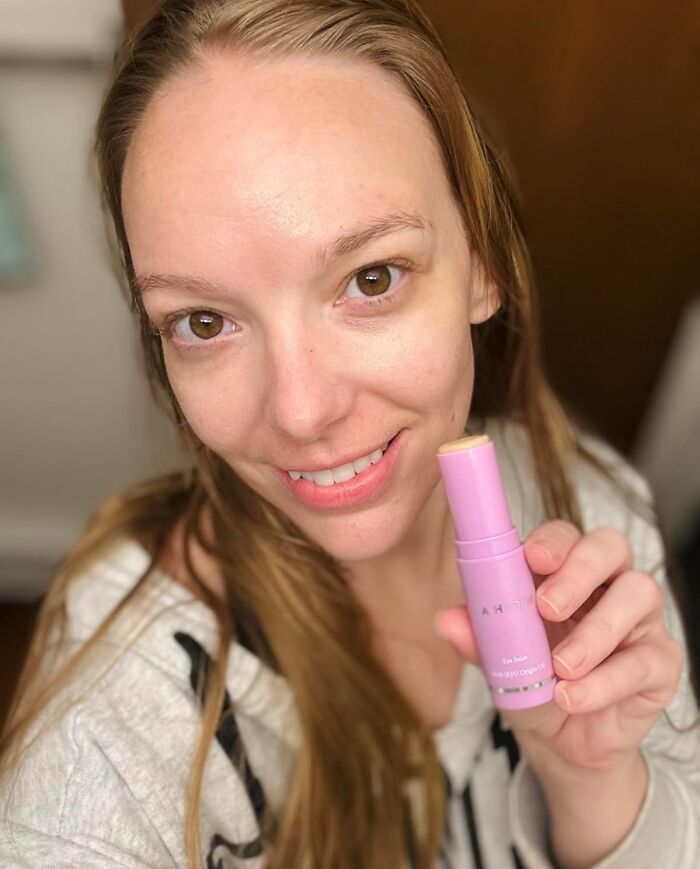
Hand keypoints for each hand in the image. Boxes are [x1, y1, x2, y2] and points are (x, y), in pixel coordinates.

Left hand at [435, 520, 684, 778]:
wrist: (562, 744)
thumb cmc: (533, 683)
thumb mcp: (500, 661)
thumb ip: (479, 637)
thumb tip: (446, 620)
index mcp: (564, 572)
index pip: (565, 536)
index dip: (552, 541)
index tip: (531, 558)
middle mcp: (607, 585)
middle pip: (610, 547)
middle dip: (579, 570)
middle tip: (546, 607)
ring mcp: (640, 620)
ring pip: (638, 594)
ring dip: (595, 631)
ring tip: (560, 666)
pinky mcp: (660, 661)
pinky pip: (644, 660)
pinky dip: (604, 682)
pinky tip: (572, 697)